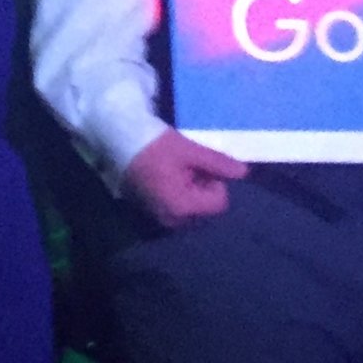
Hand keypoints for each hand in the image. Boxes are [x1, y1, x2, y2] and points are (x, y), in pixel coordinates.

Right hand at [122, 129, 247, 225]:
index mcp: (183, 207)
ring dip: (190, 191)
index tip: (199, 165)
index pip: (219, 202)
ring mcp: (159, 219)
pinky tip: (165, 177)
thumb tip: (244, 172)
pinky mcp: (150, 213)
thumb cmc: (155, 145)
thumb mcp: (190, 150)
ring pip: (192, 209)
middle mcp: (171, 220)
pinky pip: (176, 209)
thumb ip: (217, 163)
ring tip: (174, 171)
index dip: (214, 181)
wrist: (117, 142)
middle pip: (206, 208)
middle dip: (202, 188)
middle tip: (186, 167)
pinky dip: (177, 195)